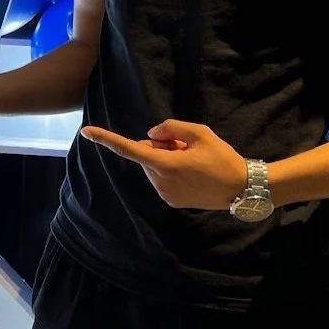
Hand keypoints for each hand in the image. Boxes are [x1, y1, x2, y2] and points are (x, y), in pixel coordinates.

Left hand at [80, 119, 246, 209]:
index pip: (129, 149)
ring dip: (165, 159)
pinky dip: (170, 172)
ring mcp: (163, 193)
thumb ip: (172, 128)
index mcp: (164, 165)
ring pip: (153, 166)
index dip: (106, 139)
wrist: (242, 188)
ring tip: (192, 161)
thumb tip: (150, 134)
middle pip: (146, 154)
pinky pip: (161, 178)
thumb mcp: (201, 133)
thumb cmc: (222, 158)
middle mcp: (159, 181)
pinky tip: (192, 173)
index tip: (86, 131)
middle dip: (159, 146)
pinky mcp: (170, 200)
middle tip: (185, 146)